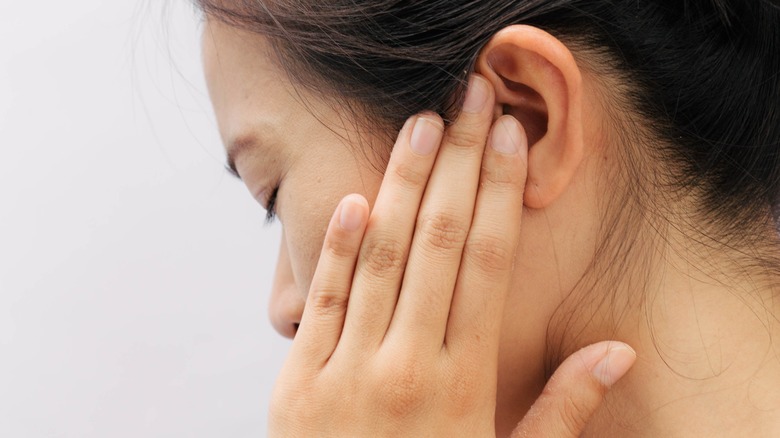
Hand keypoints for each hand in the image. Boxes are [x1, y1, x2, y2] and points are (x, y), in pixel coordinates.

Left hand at [268, 74, 634, 436]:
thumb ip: (562, 411)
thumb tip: (618, 352)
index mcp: (462, 380)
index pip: (486, 262)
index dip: (499, 193)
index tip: (509, 138)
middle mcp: (407, 363)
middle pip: (436, 240)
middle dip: (456, 162)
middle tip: (469, 99)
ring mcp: (346, 369)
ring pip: (379, 255)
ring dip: (400, 182)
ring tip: (420, 125)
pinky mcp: (298, 381)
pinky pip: (320, 300)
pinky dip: (337, 247)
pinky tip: (355, 199)